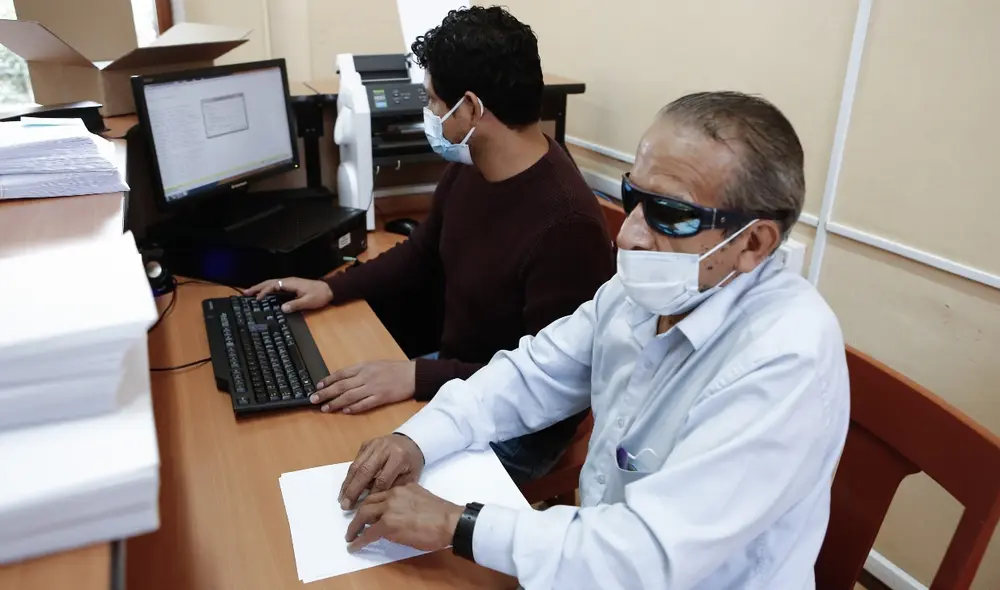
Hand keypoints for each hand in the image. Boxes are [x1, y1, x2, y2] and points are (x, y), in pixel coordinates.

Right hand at [243, 277, 332, 312]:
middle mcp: (288, 282)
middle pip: (270, 283)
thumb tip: (282, 309)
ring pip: (272, 284)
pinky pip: (276, 287)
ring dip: (261, 288)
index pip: (273, 285)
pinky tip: (264, 294)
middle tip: (245, 293)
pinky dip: (268, 289)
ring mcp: (290, 283)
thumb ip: (295, 305)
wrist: (329, 290)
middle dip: (257, 287)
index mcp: (290, 283)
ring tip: (250, 293)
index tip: (257, 298)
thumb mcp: (308, 302)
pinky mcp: (291, 287)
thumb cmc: (319, 295)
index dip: (264, 291)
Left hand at [312, 360, 415, 413]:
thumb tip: (343, 378)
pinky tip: (345, 411)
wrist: (413, 374)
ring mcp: (373, 387)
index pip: (341, 374)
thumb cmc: (394, 369)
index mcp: (364, 367)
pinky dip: (354, 408)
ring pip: (350, 396)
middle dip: (326, 393)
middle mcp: (366, 376)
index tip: (317, 386)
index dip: (328, 380)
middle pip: (342, 386)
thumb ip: (360, 371)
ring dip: (336, 403)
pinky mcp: (381, 397)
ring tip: (325, 408)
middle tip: (314, 399)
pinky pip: (365, 404)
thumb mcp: (375, 364)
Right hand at [338, 433, 424, 509]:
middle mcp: (384, 449)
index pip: (382, 479)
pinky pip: (356, 460)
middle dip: (353, 490)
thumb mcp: (411, 476)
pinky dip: (350, 475)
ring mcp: (374, 444)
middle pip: (365, 471)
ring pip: (357, 465)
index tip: (365, 508)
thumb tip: (375, 501)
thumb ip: (395, 487)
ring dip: (347, 483)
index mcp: (399, 457)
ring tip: (342, 498)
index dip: (373, 494)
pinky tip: (346, 487)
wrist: (412, 440)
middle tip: (345, 505)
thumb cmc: (412, 462)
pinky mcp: (366, 443)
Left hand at [345, 484, 463, 552]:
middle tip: (354, 523)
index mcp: (403, 487)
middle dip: (358, 513)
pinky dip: (358, 540)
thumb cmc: (442, 515)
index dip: (371, 503)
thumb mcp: (423, 499)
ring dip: (354, 525)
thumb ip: (409, 502)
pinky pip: (368, 533)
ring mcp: (389, 508)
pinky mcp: (388, 525)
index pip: (381, 493)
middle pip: (368, 501)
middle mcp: (393, 494)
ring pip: (364, 514)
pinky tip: (353, 546)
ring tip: (350, 535)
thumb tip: (400, 514)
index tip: (367, 510)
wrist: (450, 522)